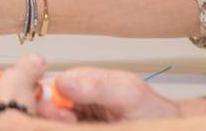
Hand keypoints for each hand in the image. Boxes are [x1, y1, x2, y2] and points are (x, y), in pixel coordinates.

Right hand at [39, 67, 178, 121]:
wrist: (166, 128)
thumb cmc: (152, 112)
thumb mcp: (128, 94)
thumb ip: (97, 85)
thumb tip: (63, 81)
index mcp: (77, 80)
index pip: (44, 86)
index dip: (44, 101)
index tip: (65, 115)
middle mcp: (69, 97)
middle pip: (39, 105)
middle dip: (45, 116)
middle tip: (70, 124)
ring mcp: (72, 116)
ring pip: (45, 119)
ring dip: (53, 125)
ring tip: (75, 127)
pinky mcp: (76, 126)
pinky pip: (56, 127)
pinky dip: (57, 128)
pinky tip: (72, 130)